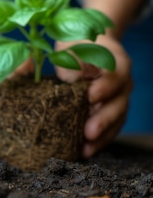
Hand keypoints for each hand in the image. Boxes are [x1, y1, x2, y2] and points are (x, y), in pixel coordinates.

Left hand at [55, 35, 131, 157]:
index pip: (115, 76)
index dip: (105, 86)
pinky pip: (110, 128)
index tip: (90, 96)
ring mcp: (120, 99)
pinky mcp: (112, 111)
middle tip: (88, 133)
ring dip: (103, 136)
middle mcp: (123, 83)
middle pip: (118, 103)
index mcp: (117, 63)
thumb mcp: (73, 47)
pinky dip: (100, 140)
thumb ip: (75, 62)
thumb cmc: (77, 46)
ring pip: (117, 120)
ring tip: (86, 150)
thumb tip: (75, 77)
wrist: (87, 46)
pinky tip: (85, 151)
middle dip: (104, 120)